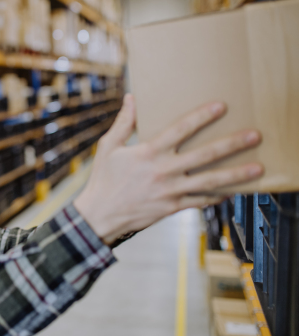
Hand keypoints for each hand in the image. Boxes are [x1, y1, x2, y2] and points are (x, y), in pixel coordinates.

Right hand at [73, 94, 262, 244]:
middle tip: (255, 135)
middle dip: (232, 144)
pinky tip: (234, 191)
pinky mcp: (172, 207)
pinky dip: (218, 196)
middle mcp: (164, 171)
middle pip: (204, 155)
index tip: (222, 106)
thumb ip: (123, 122)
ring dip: (235, 174)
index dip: (202, 117)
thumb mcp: (108, 147)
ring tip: (258, 168)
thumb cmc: (103, 180)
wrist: (100, 216)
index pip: (181, 129)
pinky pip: (200, 201)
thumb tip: (131, 97)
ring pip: (209, 181)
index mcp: (149, 152)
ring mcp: (170, 191)